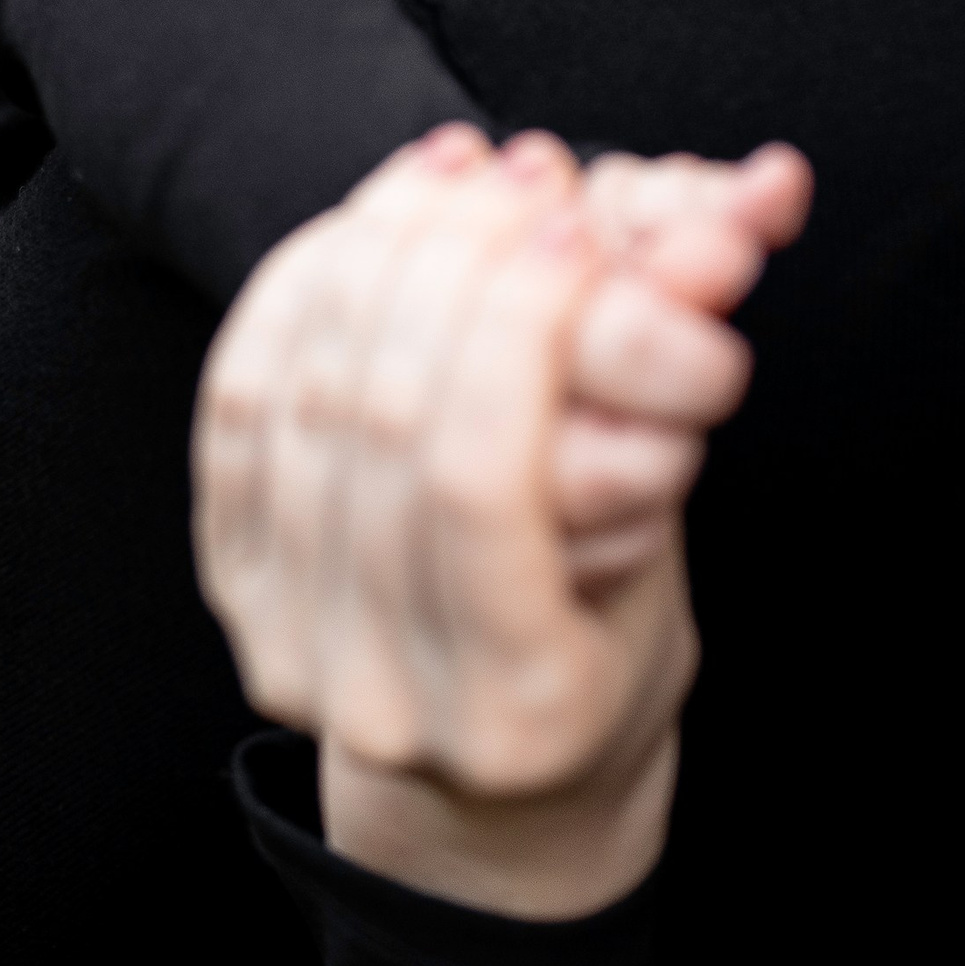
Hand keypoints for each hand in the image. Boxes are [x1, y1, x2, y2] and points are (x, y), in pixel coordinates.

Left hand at [193, 128, 806, 915]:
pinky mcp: (235, 581)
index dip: (518, 326)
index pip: (477, 471)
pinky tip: (367, 221)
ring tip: (458, 171)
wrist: (491, 794)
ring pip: (301, 395)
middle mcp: (382, 687)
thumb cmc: (606, 662)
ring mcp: (290, 637)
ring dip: (380, 251)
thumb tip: (729, 219)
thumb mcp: (668, 563)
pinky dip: (300, 290)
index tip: (575, 227)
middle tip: (523, 171)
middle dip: (451, 260)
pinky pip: (240, 400)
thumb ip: (664, 413)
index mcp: (517, 702)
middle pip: (378, 419)